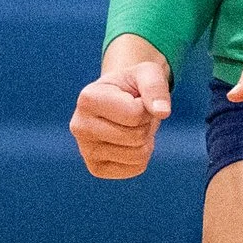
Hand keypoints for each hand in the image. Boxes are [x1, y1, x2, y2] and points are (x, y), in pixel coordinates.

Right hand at [70, 36, 172, 179]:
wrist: (116, 101)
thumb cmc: (131, 85)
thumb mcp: (146, 74)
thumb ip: (156, 87)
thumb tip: (163, 112)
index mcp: (87, 99)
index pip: (135, 114)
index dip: (146, 107)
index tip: (135, 100)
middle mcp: (80, 126)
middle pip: (136, 137)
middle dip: (145, 124)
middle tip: (134, 115)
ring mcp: (85, 151)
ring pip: (138, 155)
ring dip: (145, 140)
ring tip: (131, 127)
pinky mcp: (96, 168)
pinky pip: (136, 168)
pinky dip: (141, 155)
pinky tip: (127, 142)